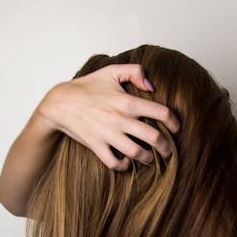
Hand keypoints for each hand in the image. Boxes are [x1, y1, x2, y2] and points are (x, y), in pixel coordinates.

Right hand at [35, 63, 180, 170]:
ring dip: (148, 158)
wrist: (60, 103)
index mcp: (127, 101)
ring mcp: (108, 134)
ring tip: (151, 158)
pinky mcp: (96, 146)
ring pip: (137, 153)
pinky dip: (124, 165)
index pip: (162, 113)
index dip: (175, 122)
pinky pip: (115, 163)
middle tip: (169, 151)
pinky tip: (127, 161)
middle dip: (167, 147)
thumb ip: (135, 72)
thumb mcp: (111, 71)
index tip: (177, 128)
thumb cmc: (87, 86)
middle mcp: (120, 119)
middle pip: (154, 138)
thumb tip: (152, 87)